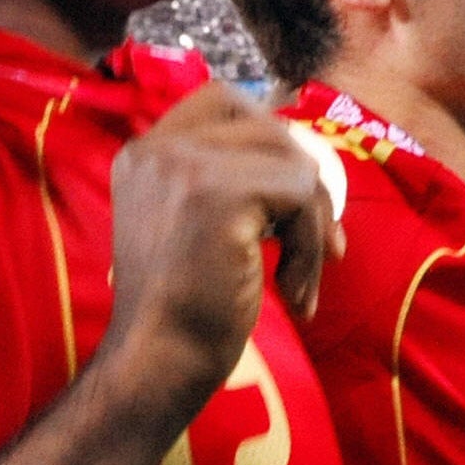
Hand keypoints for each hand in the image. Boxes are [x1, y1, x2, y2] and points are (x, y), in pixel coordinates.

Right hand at [101, 87, 341, 427]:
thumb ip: (229, 181)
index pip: (224, 100)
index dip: (272, 142)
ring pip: (293, 163)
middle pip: (268, 127)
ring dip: (313, 226)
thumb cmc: (185, 311)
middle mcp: (157, 148)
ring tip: (298, 282)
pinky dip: (311, 248)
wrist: (157, 365)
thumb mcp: (195, 227)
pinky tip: (292, 294)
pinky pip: (302, 196)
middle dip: (306, 185)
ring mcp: (184, 165)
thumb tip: (310, 161)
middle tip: (320, 247)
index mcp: (145, 153)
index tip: (290, 205)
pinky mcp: (218, 192)